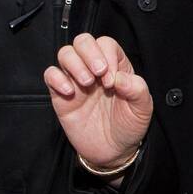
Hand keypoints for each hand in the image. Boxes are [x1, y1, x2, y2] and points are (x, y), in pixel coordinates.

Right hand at [44, 33, 151, 172]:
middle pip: (83, 41)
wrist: (113, 152)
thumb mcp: (142, 108)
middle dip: (89, 52)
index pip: (106, 44)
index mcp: (115, 66)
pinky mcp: (61, 96)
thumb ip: (137, 89)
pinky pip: (50, 75)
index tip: (113, 81)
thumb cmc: (129, 126)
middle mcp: (94, 69)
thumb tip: (119, 77)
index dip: (108, 57)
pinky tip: (70, 92)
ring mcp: (76, 80)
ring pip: (65, 54)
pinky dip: (56, 78)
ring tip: (86, 84)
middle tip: (98, 74)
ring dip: (74, 64)